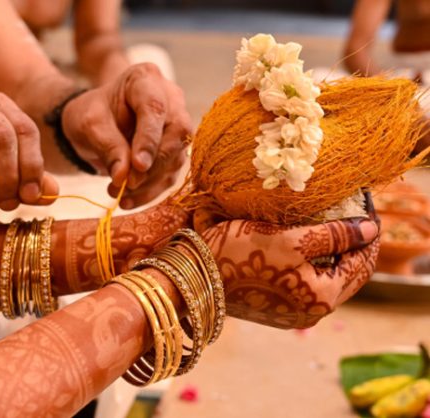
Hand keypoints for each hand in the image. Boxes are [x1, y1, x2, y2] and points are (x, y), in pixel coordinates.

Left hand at [61, 63, 191, 208]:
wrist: (93, 122)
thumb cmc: (90, 114)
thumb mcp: (89, 125)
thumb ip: (108, 147)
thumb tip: (124, 179)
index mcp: (145, 79)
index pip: (155, 108)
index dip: (149, 139)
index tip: (138, 166)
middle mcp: (170, 99)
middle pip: (176, 133)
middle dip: (153, 165)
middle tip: (127, 185)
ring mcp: (176, 124)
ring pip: (176, 157)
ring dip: (149, 183)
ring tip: (119, 195)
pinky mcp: (175, 150)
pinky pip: (170, 174)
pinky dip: (150, 191)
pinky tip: (128, 201)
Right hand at [201, 216, 379, 328]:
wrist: (194, 276)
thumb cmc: (240, 254)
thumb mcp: (291, 238)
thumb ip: (334, 234)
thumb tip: (370, 229)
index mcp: (322, 298)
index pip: (362, 263)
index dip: (367, 233)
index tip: (365, 206)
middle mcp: (311, 313)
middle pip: (346, 274)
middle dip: (351, 244)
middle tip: (349, 213)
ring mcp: (291, 313)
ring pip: (325, 279)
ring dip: (330, 253)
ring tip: (327, 224)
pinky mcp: (274, 308)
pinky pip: (304, 284)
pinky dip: (310, 263)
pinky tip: (302, 243)